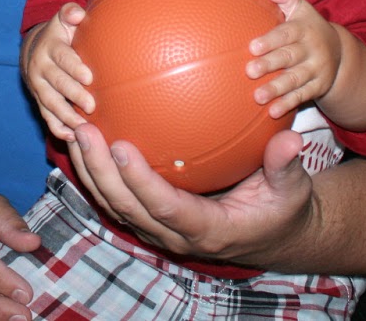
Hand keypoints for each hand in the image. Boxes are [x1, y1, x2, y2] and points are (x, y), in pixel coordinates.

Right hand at [20, 6, 91, 139]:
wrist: (34, 50)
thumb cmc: (61, 35)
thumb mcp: (62, 21)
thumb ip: (70, 14)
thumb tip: (78, 13)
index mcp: (50, 47)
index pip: (62, 57)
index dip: (74, 67)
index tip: (89, 77)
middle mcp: (40, 68)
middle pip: (56, 83)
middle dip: (73, 95)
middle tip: (91, 105)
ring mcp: (38, 87)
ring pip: (50, 103)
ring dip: (66, 115)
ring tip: (83, 125)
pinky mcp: (39, 101)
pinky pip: (46, 117)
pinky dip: (58, 128)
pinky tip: (72, 137)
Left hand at [65, 122, 312, 264]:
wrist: (272, 235)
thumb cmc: (282, 208)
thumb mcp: (293, 190)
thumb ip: (286, 166)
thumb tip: (291, 139)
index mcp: (208, 229)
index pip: (165, 207)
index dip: (139, 181)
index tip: (120, 147)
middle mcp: (176, 234)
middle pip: (127, 208)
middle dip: (100, 172)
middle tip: (83, 131)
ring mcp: (160, 228)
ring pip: (114, 205)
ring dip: (89, 172)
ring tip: (71, 130)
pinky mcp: (152, 217)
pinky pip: (118, 198)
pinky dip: (98, 171)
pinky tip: (87, 136)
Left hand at [248, 0, 342, 118]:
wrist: (339, 51)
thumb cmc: (306, 26)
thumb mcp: (301, 8)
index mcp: (305, 28)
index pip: (287, 33)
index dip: (271, 40)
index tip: (252, 46)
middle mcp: (313, 50)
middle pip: (290, 57)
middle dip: (269, 65)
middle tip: (249, 71)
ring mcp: (317, 70)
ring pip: (295, 80)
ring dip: (276, 89)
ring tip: (257, 97)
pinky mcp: (318, 87)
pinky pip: (302, 97)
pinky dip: (288, 104)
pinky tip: (272, 112)